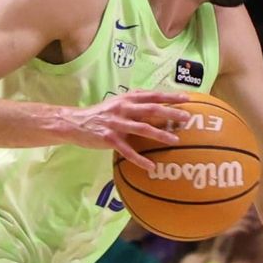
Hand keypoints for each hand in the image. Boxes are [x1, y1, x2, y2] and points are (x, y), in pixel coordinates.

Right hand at [63, 90, 190, 171]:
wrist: (75, 123)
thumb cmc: (100, 114)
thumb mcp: (117, 102)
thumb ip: (134, 100)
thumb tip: (155, 99)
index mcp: (127, 99)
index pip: (152, 96)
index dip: (169, 96)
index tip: (186, 98)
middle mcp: (123, 109)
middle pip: (151, 110)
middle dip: (170, 113)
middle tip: (186, 118)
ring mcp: (116, 124)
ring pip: (142, 129)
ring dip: (160, 135)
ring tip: (175, 140)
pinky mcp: (109, 138)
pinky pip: (127, 151)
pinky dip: (139, 159)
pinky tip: (151, 166)